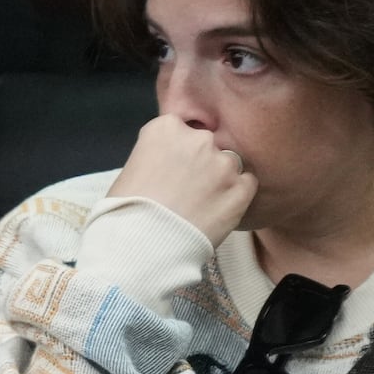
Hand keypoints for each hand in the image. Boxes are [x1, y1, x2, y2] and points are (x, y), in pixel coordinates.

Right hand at [108, 114, 254, 242]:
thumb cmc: (126, 210)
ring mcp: (223, 164)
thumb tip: (170, 164)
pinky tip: (218, 210)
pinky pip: (247, 184)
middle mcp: (199, 139)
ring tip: (202, 204)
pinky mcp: (240, 189)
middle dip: (199, 162)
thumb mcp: (131, 168)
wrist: (143, 245)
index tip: (170, 168)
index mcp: (166, 128)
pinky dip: (236, 195)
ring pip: (229, 164)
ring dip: (219, 179)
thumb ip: (157, 155)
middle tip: (185, 189)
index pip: (180, 128)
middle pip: (206, 144)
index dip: (176, 150)